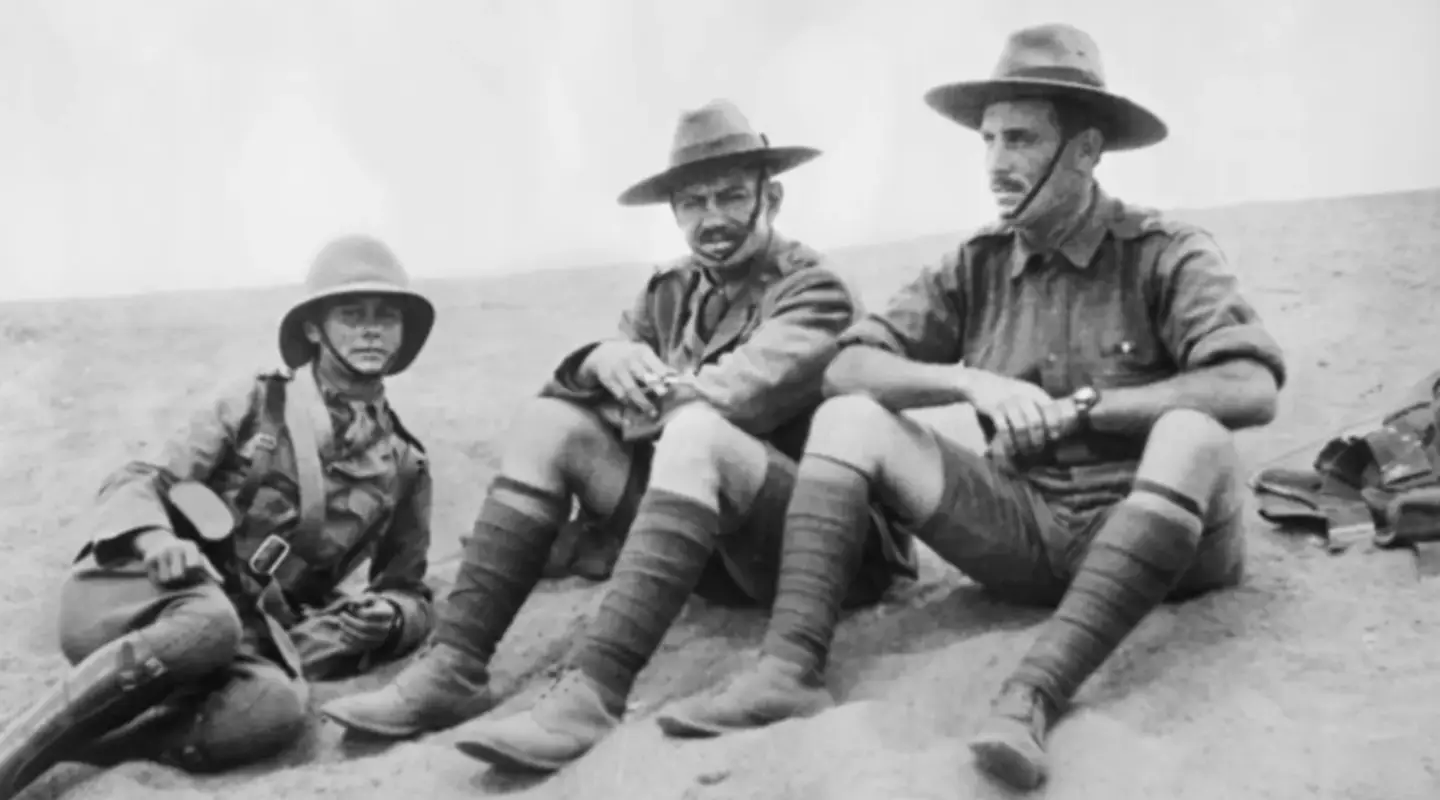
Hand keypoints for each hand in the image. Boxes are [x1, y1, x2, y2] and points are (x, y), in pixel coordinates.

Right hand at [134, 527, 224, 587]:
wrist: (160, 543)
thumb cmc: (185, 555)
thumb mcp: (198, 558)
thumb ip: (210, 570)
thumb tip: (223, 581)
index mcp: (190, 547)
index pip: (193, 566)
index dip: (193, 572)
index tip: (191, 569)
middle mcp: (175, 548)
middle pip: (178, 576)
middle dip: (179, 577)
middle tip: (179, 571)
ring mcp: (161, 553)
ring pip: (166, 579)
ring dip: (168, 579)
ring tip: (170, 571)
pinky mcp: (148, 559)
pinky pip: (154, 578)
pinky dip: (157, 579)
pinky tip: (160, 571)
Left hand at [335, 595, 400, 648]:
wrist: (384, 620)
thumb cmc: (375, 607)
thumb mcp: (372, 599)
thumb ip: (363, 599)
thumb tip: (352, 606)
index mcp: (388, 613)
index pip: (372, 614)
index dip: (360, 612)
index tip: (354, 609)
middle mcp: (387, 627)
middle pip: (365, 626)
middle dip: (350, 621)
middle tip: (341, 615)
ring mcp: (381, 638)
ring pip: (361, 637)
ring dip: (348, 631)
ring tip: (341, 624)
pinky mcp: (373, 646)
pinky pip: (359, 646)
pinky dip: (348, 640)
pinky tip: (343, 633)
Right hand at [582, 341, 676, 417]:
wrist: (603, 354)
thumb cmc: (630, 355)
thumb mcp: (644, 354)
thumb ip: (658, 365)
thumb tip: (676, 375)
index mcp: (641, 352)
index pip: (653, 362)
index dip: (661, 372)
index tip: (669, 382)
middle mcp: (629, 360)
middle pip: (642, 375)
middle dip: (653, 385)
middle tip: (663, 394)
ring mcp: (618, 370)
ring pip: (631, 388)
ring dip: (642, 402)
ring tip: (652, 412)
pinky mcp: (608, 380)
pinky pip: (620, 395)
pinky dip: (630, 403)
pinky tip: (637, 410)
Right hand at [963, 370, 1080, 461]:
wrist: (981, 382)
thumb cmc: (1008, 392)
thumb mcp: (1026, 392)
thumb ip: (1040, 405)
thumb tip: (1056, 428)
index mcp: (1034, 392)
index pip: (1051, 408)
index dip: (1055, 424)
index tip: (1055, 437)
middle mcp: (1022, 396)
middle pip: (1036, 421)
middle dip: (1038, 439)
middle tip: (1038, 449)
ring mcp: (1007, 402)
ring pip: (1021, 427)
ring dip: (1024, 443)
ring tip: (1025, 451)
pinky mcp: (993, 409)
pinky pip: (1003, 429)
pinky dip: (1008, 442)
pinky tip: (1010, 450)